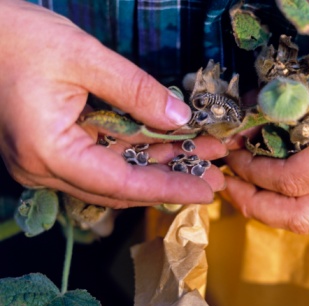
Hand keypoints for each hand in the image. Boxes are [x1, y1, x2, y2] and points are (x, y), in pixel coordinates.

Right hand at [0, 0, 225, 207]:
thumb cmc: (15, 37)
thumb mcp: (82, 56)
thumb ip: (135, 90)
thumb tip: (181, 118)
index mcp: (49, 152)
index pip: (121, 183)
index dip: (168, 188)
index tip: (206, 190)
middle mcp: (45, 168)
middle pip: (121, 185)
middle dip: (171, 176)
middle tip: (215, 172)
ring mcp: (47, 161)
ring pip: (115, 173)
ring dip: (159, 164)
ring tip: (203, 155)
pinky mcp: (53, 148)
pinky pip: (102, 159)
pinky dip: (137, 152)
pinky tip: (170, 144)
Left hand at [222, 91, 308, 233]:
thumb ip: (273, 108)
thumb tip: (233, 134)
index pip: (293, 180)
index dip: (254, 172)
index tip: (232, 156)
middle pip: (299, 217)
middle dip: (253, 204)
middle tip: (228, 185)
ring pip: (306, 222)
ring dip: (266, 209)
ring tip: (240, 188)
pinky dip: (285, 205)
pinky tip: (267, 188)